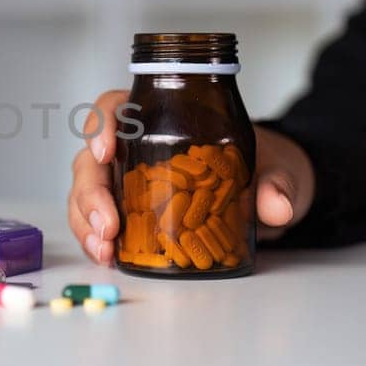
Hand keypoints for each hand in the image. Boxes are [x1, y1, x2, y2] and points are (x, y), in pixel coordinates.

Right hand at [68, 90, 316, 263]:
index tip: (105, 151)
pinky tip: (106, 257)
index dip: (101, 126)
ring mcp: (130, 180)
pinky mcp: (133, 211)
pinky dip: (95, 238)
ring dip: (86, 221)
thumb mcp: (279, 168)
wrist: (272, 190)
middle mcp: (136, 146)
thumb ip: (279, 184)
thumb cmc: (267, 165)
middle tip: (107, 226)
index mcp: (165, 117)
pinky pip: (100, 219)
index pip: (117, 108)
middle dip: (91, 192)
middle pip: (92, 158)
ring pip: (88, 191)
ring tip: (103, 250)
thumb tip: (277, 207)